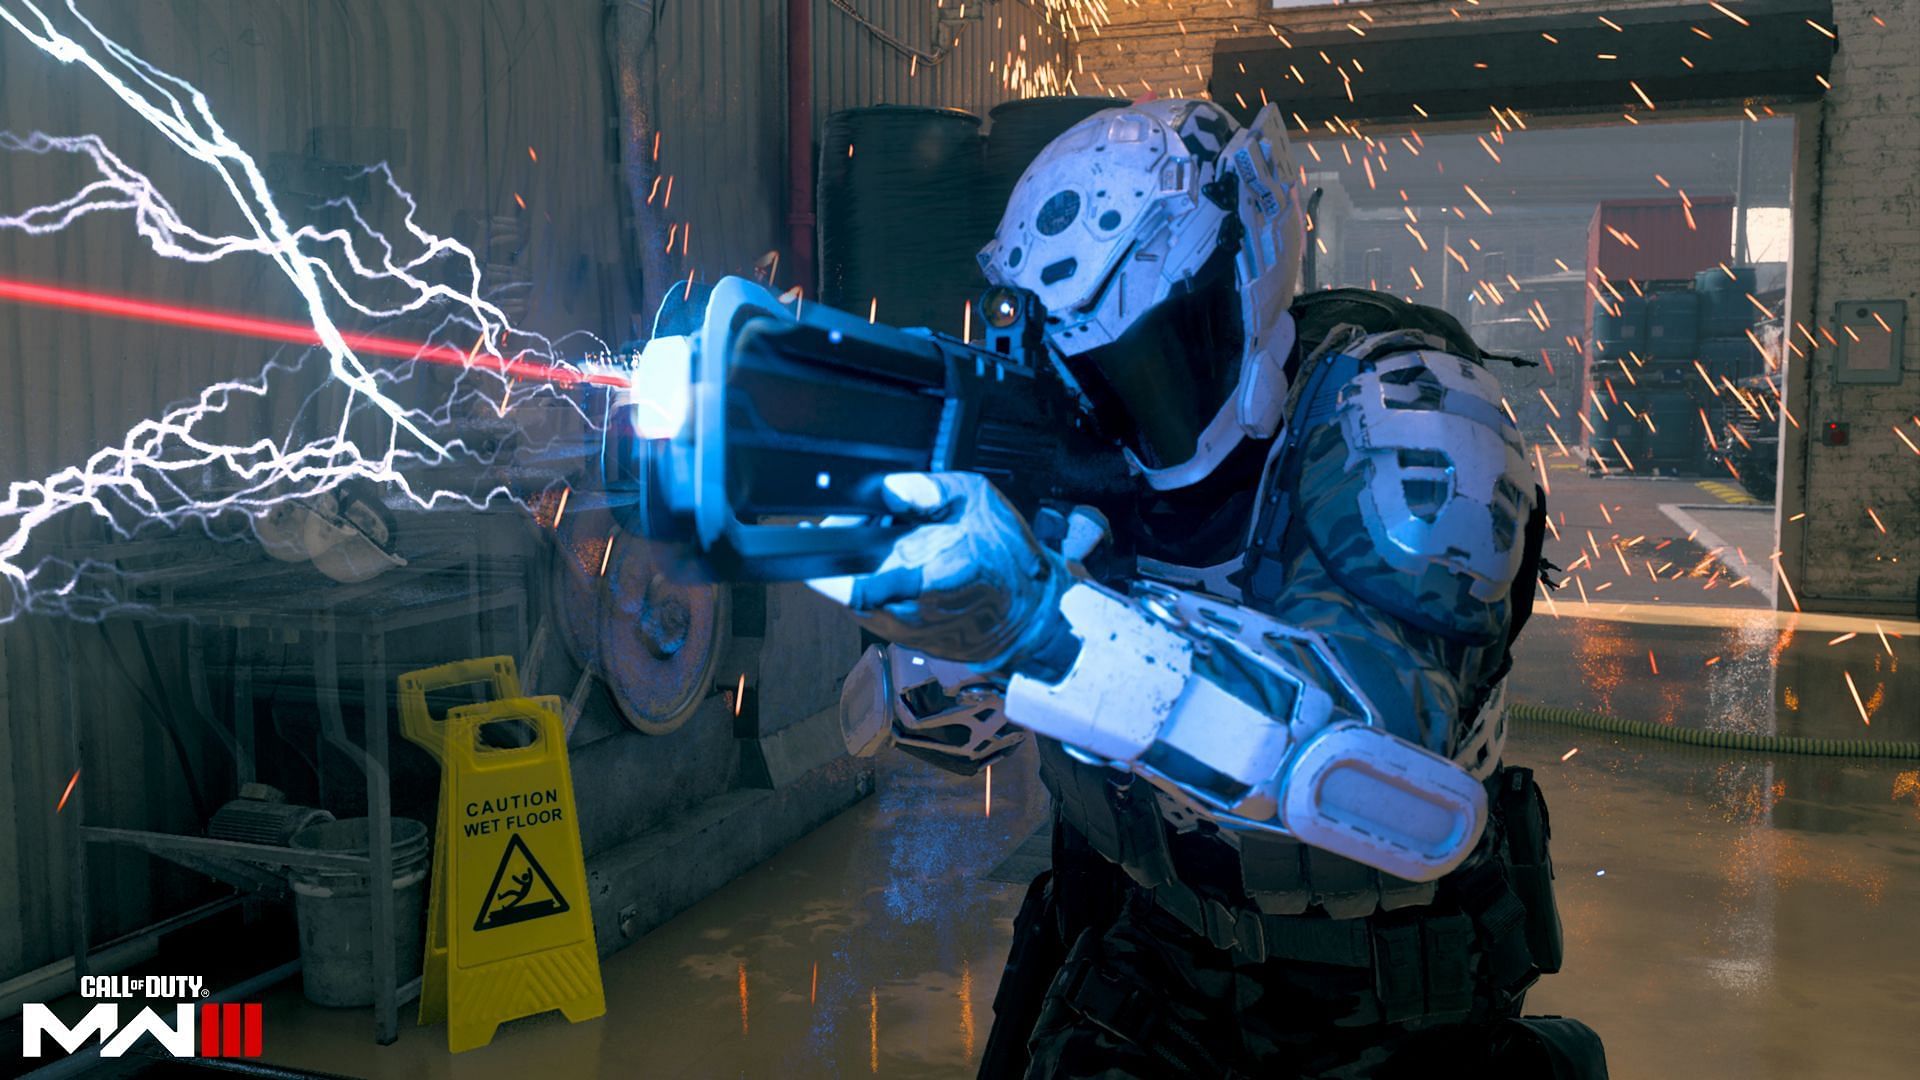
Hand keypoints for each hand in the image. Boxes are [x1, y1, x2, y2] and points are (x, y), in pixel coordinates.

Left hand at [808, 472, 1064, 667]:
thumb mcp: (979, 502)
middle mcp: (906, 612)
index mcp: (924, 578)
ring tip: (892, 545)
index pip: (848, 579)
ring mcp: (902, 632)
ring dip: (861, 569)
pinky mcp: (904, 640)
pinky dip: (877, 586)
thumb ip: (930, 490)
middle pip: (843, 583)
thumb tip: (889, 489)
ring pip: (853, 598)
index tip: (827, 527)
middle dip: (846, 551)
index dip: (831, 548)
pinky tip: (905, 567)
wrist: (1031, 616)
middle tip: (864, 527)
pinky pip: (872, 609)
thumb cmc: (1010, 559)